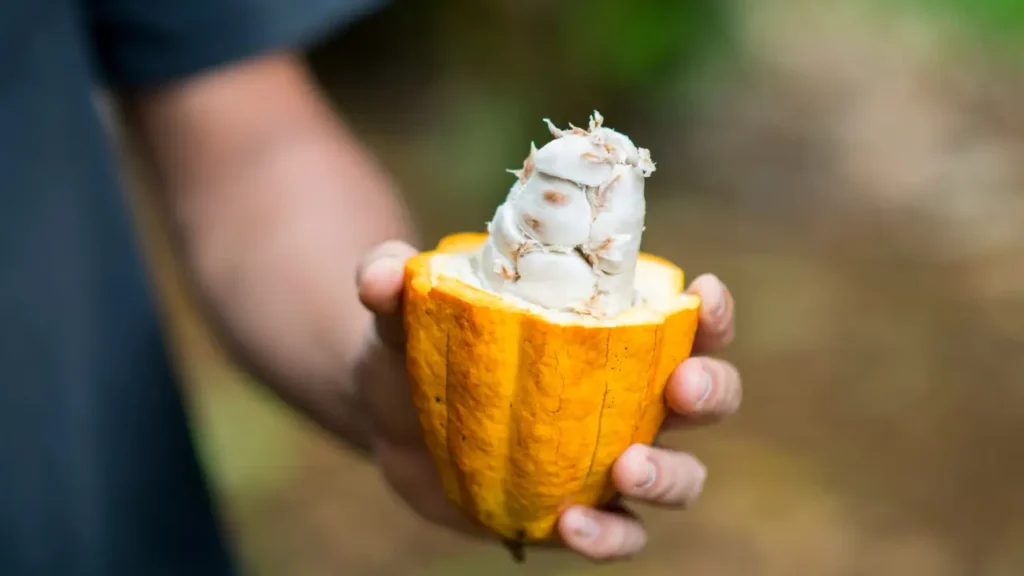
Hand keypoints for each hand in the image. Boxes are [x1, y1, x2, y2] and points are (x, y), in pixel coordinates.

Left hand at [354, 240, 740, 561]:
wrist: (392, 417)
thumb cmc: (423, 346)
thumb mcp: (404, 312)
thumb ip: (392, 286)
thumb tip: (380, 276)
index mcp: (609, 334)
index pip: (683, 320)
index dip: (709, 310)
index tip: (702, 293)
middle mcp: (627, 397)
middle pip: (707, 396)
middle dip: (711, 389)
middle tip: (680, 388)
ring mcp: (608, 461)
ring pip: (680, 476)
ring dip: (669, 475)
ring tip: (627, 469)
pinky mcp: (581, 513)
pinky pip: (620, 533)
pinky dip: (610, 535)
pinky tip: (572, 525)